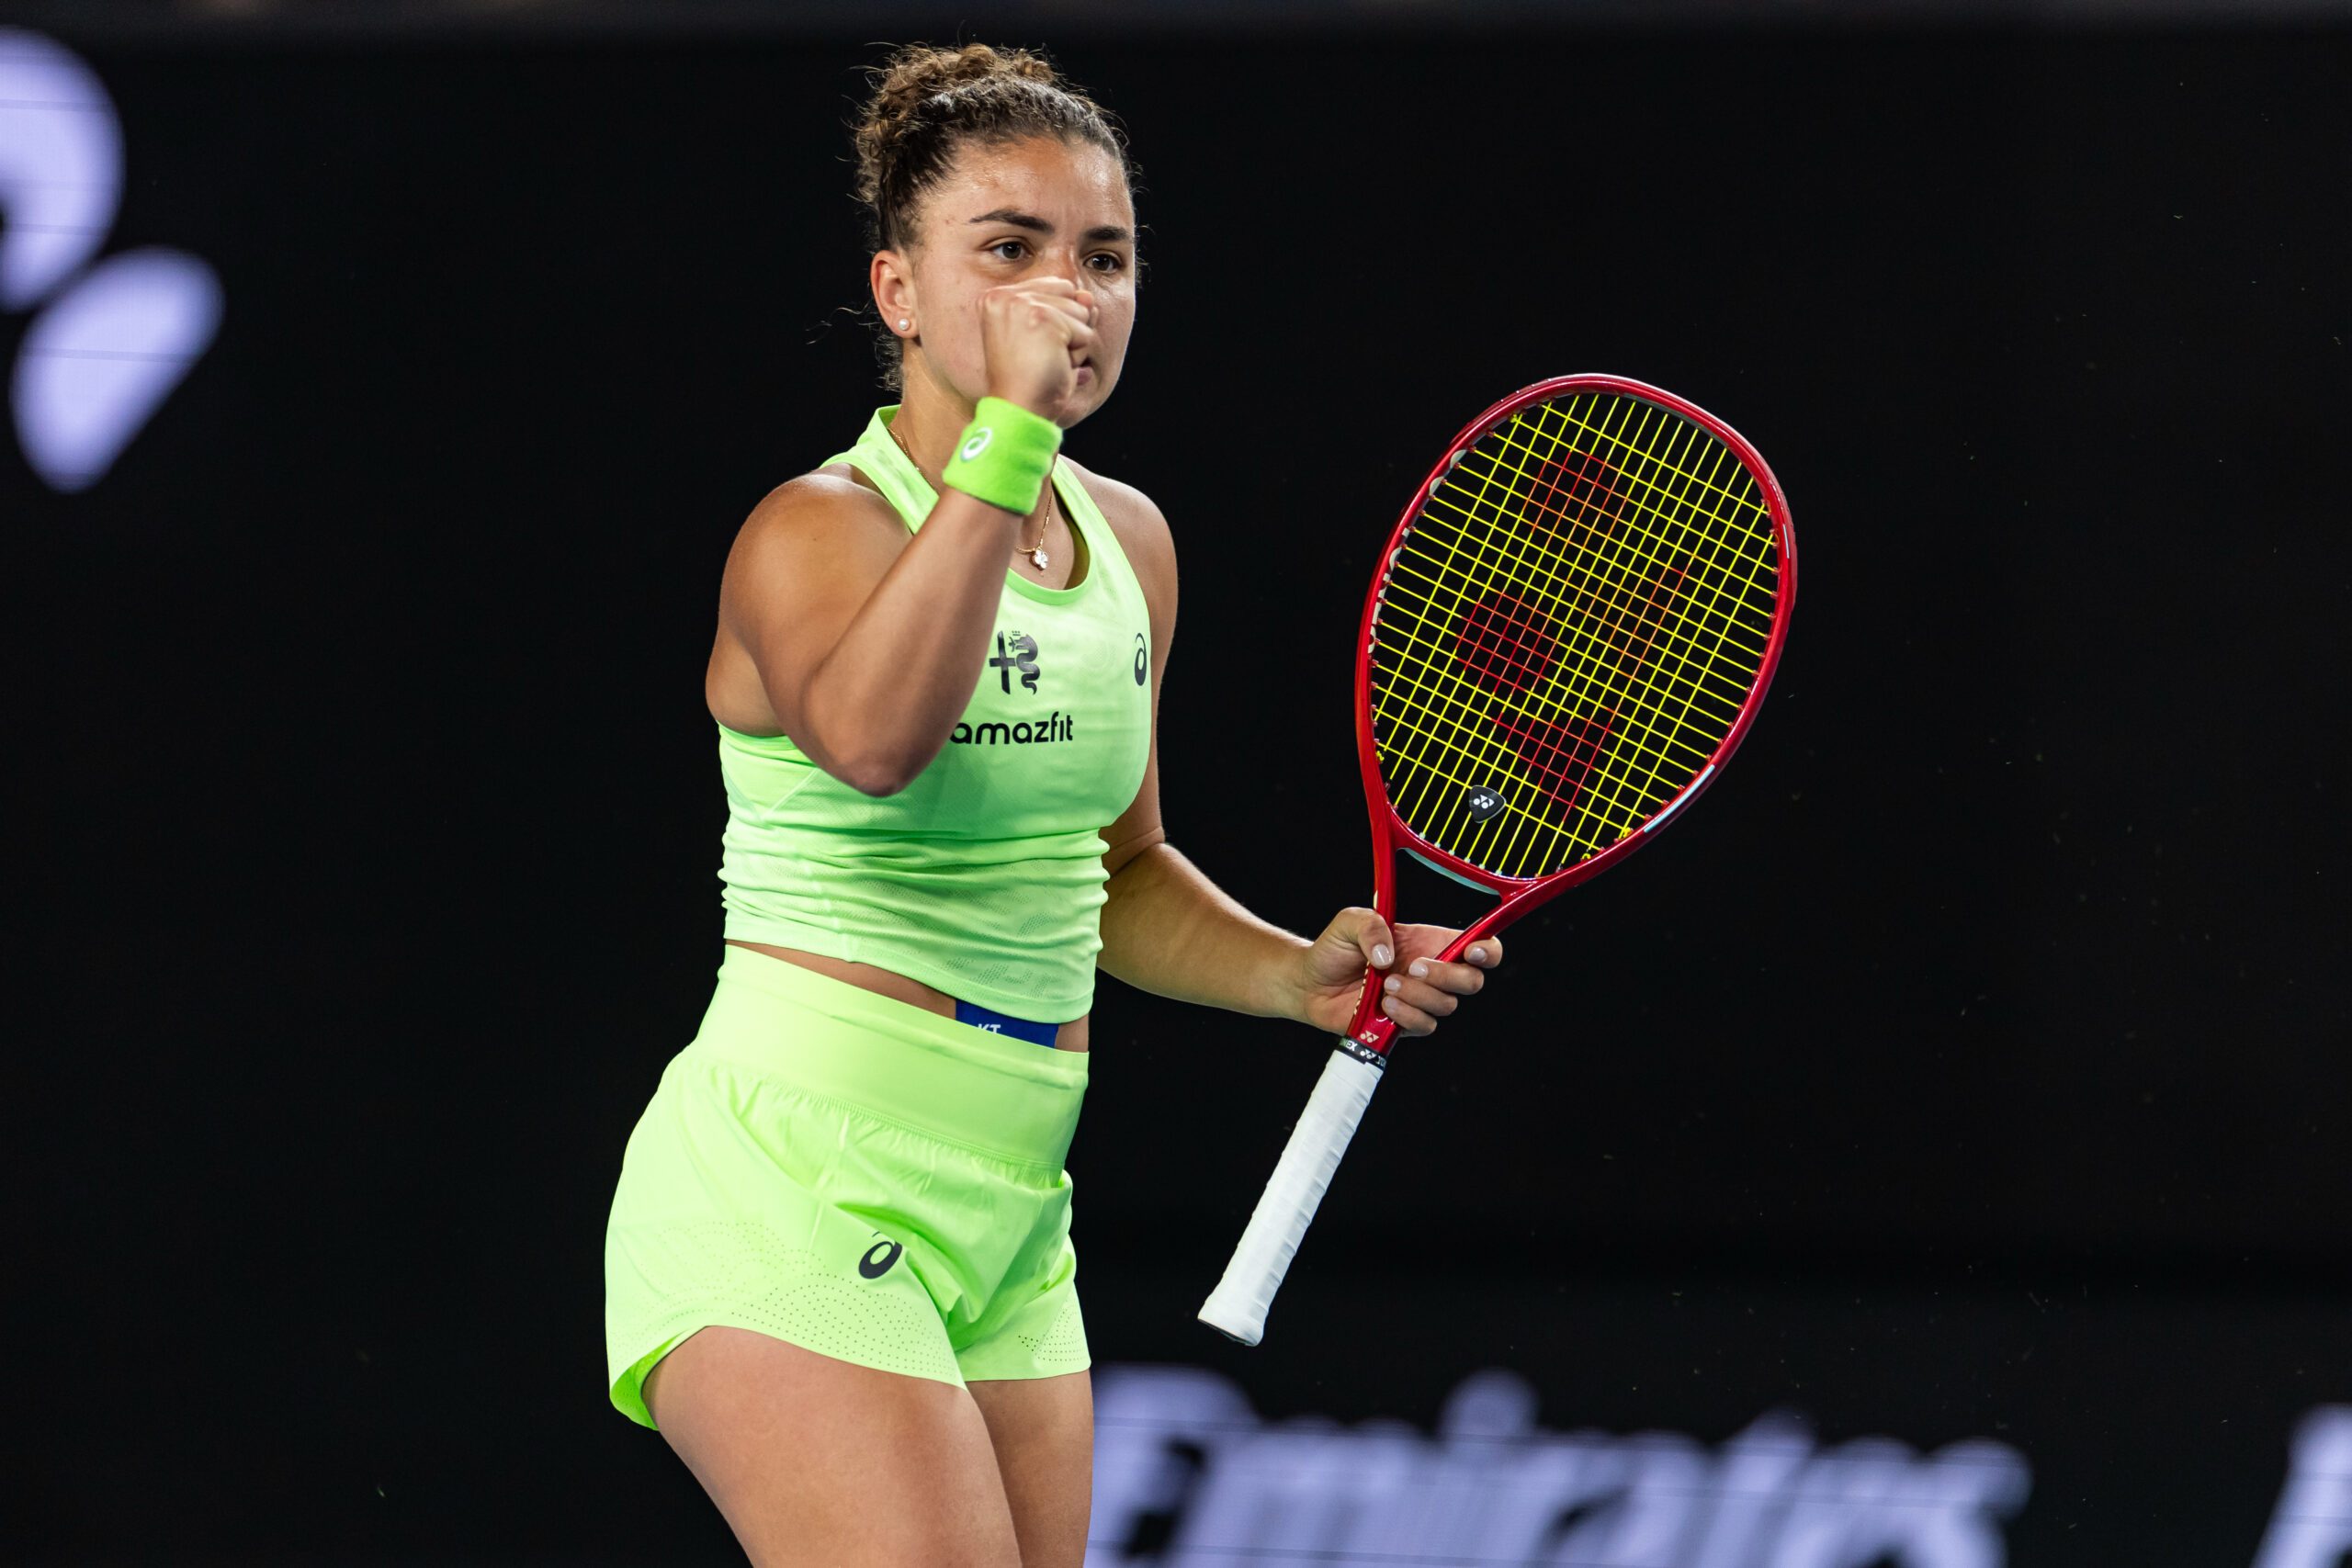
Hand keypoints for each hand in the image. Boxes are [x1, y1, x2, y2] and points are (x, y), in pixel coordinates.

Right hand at [978, 275, 1098, 423]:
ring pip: (1080, 313)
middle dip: (1068, 329)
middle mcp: (1005, 295)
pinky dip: (1077, 356)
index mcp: (997, 297)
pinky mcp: (1043, 319)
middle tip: (1040, 357)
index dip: (1058, 320)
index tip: (1031, 348)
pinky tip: (1053, 367)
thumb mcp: (1048, 338)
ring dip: (1073, 345)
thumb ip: (1070, 310)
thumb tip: (1088, 296)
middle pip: (1070, 295)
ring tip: (1046, 363)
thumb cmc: (1029, 381)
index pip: (1055, 287)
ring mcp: (1023, 305)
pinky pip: (1085, 333)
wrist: (1017, 410)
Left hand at [1285, 907, 1502, 1038]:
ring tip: (1386, 985)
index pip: (1479, 947)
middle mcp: (1432, 972)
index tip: (1472, 951)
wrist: (1310, 983)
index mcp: (1431, 942)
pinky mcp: (1406, 1023)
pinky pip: (1425, 1025)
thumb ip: (1372, 926)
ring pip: (1447, 1005)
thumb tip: (1390, 956)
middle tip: (1414, 967)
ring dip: (1419, 995)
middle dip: (1448, 975)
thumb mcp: (1351, 922)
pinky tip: (1383, 1005)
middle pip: (1471, 980)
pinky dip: (1407, 1015)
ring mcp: (1421, 1000)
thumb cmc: (1335, 949)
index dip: (1488, 950)